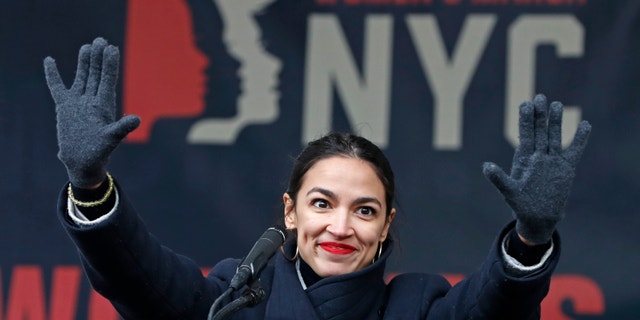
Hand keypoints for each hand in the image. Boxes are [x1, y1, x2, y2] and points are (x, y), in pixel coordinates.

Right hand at [44, 37, 139, 187]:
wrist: (82, 161)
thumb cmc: (99, 152)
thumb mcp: (111, 139)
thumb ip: (122, 128)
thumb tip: (136, 119)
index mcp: (104, 105)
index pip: (108, 80)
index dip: (110, 64)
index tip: (111, 48)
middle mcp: (92, 100)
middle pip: (96, 74)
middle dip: (99, 58)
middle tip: (101, 40)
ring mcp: (78, 102)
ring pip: (82, 77)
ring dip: (84, 62)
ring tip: (87, 46)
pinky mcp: (64, 107)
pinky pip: (57, 87)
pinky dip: (53, 75)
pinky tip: (50, 60)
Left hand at [482, 94, 590, 243]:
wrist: (538, 217)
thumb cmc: (521, 204)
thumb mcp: (509, 191)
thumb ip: (498, 178)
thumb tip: (486, 166)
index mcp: (524, 158)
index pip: (525, 134)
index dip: (525, 119)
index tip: (525, 103)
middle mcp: (538, 155)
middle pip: (539, 131)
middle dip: (539, 115)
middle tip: (539, 97)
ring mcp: (553, 160)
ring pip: (555, 137)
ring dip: (556, 122)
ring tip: (557, 104)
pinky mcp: (566, 168)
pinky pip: (574, 151)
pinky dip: (579, 139)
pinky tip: (585, 125)